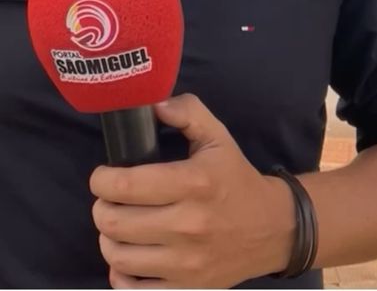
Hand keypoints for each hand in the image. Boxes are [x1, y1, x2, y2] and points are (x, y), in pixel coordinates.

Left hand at [90, 94, 294, 287]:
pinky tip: (131, 257)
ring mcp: (187, 261)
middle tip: (111, 201)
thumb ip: (188, 113)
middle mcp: (189, 224)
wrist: (275, 228)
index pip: (124, 185)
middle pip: (113, 221)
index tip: (104, 176)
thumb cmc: (238, 180)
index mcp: (195, 182)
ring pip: (117, 255)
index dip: (102, 179)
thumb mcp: (219, 138)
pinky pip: (132, 288)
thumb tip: (152, 104)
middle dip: (102, 207)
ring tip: (120, 227)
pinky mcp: (187, 287)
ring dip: (109, 239)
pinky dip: (121, 274)